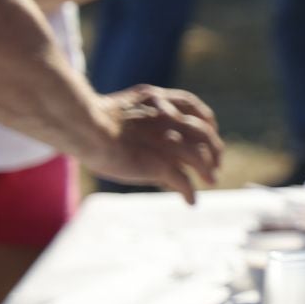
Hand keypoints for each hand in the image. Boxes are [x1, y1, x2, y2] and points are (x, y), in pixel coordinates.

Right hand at [84, 87, 223, 203]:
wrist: (88, 128)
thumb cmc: (95, 118)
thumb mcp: (128, 106)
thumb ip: (145, 113)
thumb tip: (154, 126)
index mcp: (162, 102)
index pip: (196, 109)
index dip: (208, 122)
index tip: (211, 131)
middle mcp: (171, 121)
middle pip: (205, 135)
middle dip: (214, 149)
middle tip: (216, 162)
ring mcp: (169, 144)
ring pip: (200, 159)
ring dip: (208, 171)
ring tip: (211, 181)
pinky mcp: (162, 165)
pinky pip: (183, 182)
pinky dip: (189, 193)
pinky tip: (190, 201)